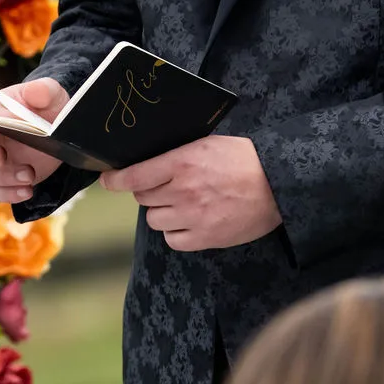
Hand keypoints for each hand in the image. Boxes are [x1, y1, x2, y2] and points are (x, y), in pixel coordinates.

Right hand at [0, 77, 68, 203]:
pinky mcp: (0, 179)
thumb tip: (35, 90)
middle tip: (1, 156)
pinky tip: (27, 191)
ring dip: (4, 176)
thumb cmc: (48, 108)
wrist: (58, 132)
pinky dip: (10, 194)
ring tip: (29, 175)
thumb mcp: (52, 95)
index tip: (20, 125)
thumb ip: (44, 90)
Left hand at [99, 135, 281, 251]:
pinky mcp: (205, 237)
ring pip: (155, 219)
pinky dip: (176, 231)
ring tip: (183, 202)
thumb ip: (178, 154)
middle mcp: (184, 190)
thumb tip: (149, 162)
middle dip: (150, 190)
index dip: (115, 180)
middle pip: (144, 197)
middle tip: (169, 184)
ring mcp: (193, 216)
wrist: (276, 183)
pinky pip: (173, 239)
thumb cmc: (243, 158)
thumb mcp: (207, 143)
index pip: (136, 175)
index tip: (107, 180)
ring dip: (162, 211)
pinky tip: (191, 219)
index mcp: (183, 161)